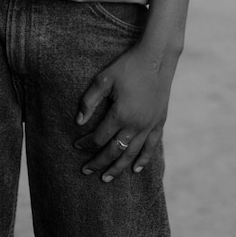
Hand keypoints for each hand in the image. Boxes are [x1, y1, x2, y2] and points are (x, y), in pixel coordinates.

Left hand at [73, 43, 176, 181]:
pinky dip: (143, 159)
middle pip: (114, 151)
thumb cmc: (128, 65)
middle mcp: (135, 125)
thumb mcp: (104, 78)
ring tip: (106, 178)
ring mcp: (149, 125)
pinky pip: (151, 147)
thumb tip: (78, 122)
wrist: (157, 57)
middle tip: (86, 170)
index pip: (99, 138)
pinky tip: (135, 169)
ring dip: (118, 168)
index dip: (86, 144)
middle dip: (99, 162)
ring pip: (132, 154)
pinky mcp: (159, 122)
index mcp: (120, 114)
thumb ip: (89, 101)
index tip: (76, 146)